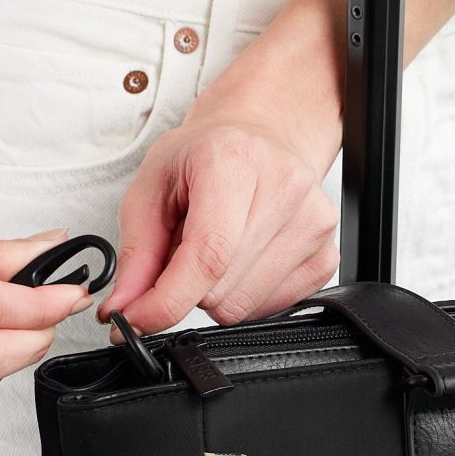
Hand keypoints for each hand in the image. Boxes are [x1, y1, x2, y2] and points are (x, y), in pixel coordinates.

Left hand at [107, 103, 338, 335]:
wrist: (261, 137)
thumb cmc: (207, 156)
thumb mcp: (153, 186)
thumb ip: (136, 252)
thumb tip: (127, 307)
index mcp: (235, 161)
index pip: (208, 256)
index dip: (167, 300)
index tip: (138, 318)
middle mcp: (284, 188)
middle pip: (223, 290)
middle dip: (189, 287)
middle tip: (186, 251)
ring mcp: (314, 224)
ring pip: (245, 307)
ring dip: (218, 292)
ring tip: (218, 250)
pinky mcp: (328, 255)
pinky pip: (272, 309)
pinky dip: (246, 296)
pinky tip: (244, 261)